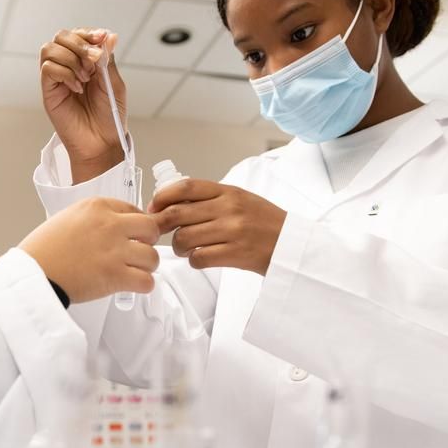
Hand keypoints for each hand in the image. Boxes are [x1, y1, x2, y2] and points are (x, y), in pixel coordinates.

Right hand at [19, 197, 159, 302]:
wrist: (32, 274)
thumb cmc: (42, 251)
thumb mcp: (66, 218)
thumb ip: (93, 218)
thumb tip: (112, 227)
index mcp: (97, 207)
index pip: (134, 209)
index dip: (137, 225)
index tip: (134, 235)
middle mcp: (109, 225)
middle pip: (151, 228)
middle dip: (148, 241)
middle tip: (139, 251)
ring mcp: (114, 250)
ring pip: (152, 257)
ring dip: (146, 266)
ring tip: (135, 271)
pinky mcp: (115, 276)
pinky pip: (147, 281)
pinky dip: (144, 286)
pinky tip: (133, 286)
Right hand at [39, 28, 127, 181]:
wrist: (102, 142)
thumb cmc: (110, 116)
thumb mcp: (114, 84)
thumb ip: (108, 60)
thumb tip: (109, 36)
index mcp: (85, 61)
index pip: (79, 34)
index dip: (88, 33)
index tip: (101, 38)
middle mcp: (69, 66)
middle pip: (61, 36)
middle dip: (79, 43)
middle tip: (93, 61)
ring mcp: (57, 78)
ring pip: (50, 48)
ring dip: (71, 59)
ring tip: (86, 78)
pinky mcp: (49, 91)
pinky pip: (48, 68)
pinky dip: (64, 72)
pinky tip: (77, 87)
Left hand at [149, 179, 286, 273]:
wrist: (293, 244)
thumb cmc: (265, 223)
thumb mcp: (240, 199)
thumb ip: (210, 198)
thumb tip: (172, 203)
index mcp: (229, 192)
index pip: (186, 187)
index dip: (163, 197)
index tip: (153, 207)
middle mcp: (229, 209)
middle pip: (178, 214)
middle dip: (160, 224)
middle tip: (157, 232)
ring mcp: (232, 231)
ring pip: (184, 238)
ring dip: (178, 246)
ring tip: (186, 247)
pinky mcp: (235, 254)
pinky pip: (198, 258)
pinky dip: (193, 260)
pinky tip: (200, 258)